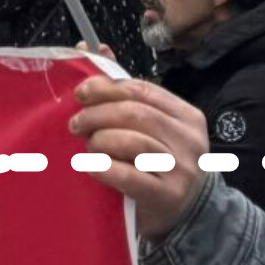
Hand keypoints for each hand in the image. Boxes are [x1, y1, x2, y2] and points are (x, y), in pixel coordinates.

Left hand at [67, 75, 210, 240]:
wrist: (188, 215)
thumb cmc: (162, 164)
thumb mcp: (154, 127)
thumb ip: (126, 92)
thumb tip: (93, 49)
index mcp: (186, 116)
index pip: (142, 90)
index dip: (106, 87)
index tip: (80, 93)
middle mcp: (188, 140)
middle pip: (135, 113)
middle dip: (98, 114)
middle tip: (75, 122)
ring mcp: (180, 169)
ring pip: (132, 141)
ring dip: (100, 140)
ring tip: (87, 145)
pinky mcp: (166, 196)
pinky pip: (128, 175)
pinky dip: (103, 167)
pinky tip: (89, 166)